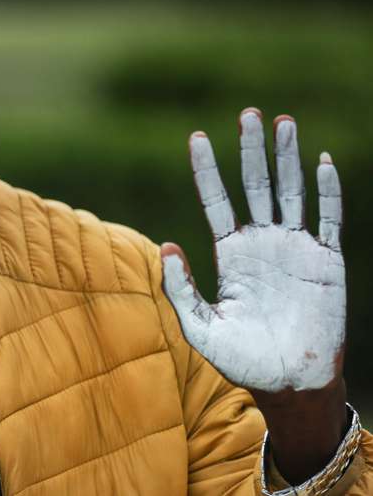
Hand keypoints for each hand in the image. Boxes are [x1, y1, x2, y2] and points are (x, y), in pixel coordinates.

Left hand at [161, 108, 348, 482]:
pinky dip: (327, 191)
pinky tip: (322, 162)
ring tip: (282, 122)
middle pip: (254, 185)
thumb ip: (181, 289)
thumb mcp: (201, 326)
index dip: (207, 170)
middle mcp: (261, 243)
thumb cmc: (241, 359)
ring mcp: (295, 248)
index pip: (216, 200)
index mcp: (230, 253)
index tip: (196, 137)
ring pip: (291, 192)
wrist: (289, 382)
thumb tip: (167, 246)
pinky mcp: (326, 261)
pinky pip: (329, 219)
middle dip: (251, 150)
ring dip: (288, 158)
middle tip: (248, 113)